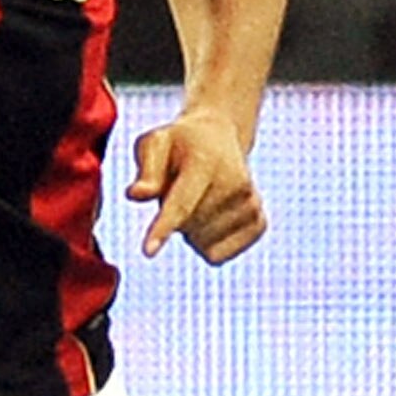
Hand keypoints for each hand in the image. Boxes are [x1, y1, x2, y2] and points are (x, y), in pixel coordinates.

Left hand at [127, 108, 266, 264]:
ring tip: (196, 198)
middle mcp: (237, 183)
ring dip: (189, 230)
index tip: (148, 252)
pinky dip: (205, 243)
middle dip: (172, 218)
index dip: (163, 228)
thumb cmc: (179, 144)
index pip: (181, 202)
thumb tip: (135, 194)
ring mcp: (252, 204)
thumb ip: (146, 170)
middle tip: (179, 189)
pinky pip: (216, 256)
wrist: (219, 139)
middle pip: (187, 228)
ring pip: (201, 245)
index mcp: (206, 161)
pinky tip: (210, 215)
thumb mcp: (155, 144)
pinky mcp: (259, 224)